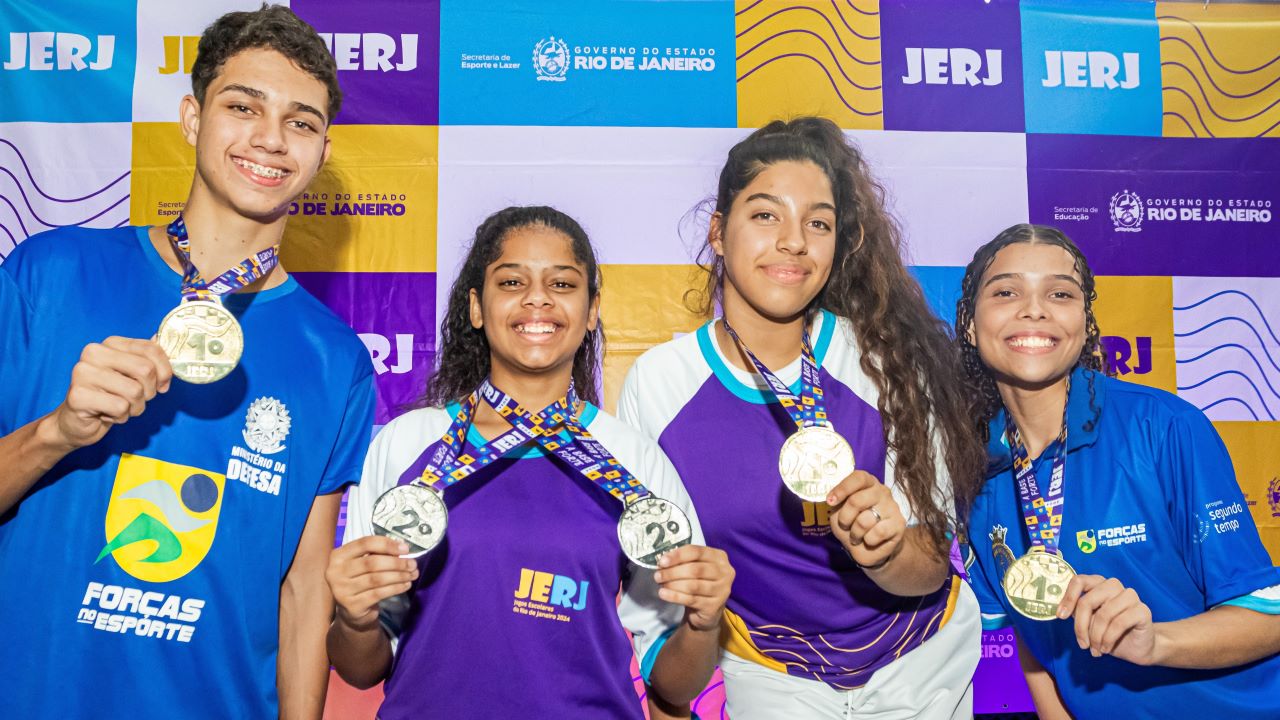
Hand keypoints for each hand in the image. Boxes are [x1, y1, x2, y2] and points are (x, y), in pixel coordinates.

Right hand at [49, 337, 172, 448]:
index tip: (162, 385)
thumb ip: (149, 358)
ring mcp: (83, 373)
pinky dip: (121, 417)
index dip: (165, 371)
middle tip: (136, 399)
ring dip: (135, 407)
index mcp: (110, 343)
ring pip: (134, 391)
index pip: (151, 349)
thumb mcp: (134, 375)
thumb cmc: (111, 396)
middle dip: (149, 391)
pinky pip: (120, 408)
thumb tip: (162, 339)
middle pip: (145, 370)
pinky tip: (107, 414)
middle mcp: (94, 353)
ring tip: (120, 407)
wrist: (78, 422)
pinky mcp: (78, 396)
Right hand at [325, 536, 418, 631]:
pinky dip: (395, 588)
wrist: (352, 611)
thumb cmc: (360, 580)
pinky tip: (405, 585)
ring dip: (399, 576)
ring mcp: (342, 590)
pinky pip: (379, 593)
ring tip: (412, 574)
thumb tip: (401, 547)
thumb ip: (377, 553)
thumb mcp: (363, 563)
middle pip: (372, 562)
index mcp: (338, 555)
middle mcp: (336, 572)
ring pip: (377, 579)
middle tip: (412, 564)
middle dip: (396, 563)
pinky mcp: (352, 605)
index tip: (405, 549)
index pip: (365, 543)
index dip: (387, 544)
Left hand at [654, 545, 733, 632]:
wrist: (706, 610)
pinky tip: (664, 594)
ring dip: (673, 584)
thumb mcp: (695, 567)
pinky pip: (691, 599)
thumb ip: (683, 561)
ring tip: (660, 585)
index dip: (678, 555)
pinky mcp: (714, 606)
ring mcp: (722, 590)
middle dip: (673, 572)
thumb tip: (663, 561)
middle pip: (695, 569)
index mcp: (719, 556)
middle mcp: (725, 572)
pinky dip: (675, 596)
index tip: (662, 561)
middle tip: (657, 575)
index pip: (696, 551)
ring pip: (693, 585)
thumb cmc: (699, 582)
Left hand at [827, 470, 905, 570]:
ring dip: (855, 533)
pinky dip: (868, 540)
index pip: (858, 478)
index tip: (830, 502)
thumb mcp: (840, 513)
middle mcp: (881, 491)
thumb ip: (838, 504)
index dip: (843, 489)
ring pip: (865, 520)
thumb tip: (832, 499)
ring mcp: (892, 507)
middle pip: (857, 500)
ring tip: (857, 536)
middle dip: (845, 518)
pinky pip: (878, 532)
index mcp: (867, 483)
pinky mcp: (899, 524)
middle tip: (844, 525)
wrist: (872, 548)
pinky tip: (870, 540)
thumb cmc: (853, 525)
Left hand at [1057, 574, 1157, 664]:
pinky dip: (1108, 639)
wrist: (1137, 647)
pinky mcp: (1142, 610)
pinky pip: (1119, 623)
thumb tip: (1060, 612)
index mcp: (1098, 584)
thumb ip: (1078, 613)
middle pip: (1087, 601)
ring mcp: (1130, 596)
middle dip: (1081, 626)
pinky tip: (1105, 648)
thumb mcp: (1088, 623)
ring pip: (1103, 614)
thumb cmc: (1109, 633)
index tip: (1061, 616)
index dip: (1068, 598)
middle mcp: (1113, 585)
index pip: (1079, 581)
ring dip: (1096, 637)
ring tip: (1095, 650)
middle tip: (1082, 644)